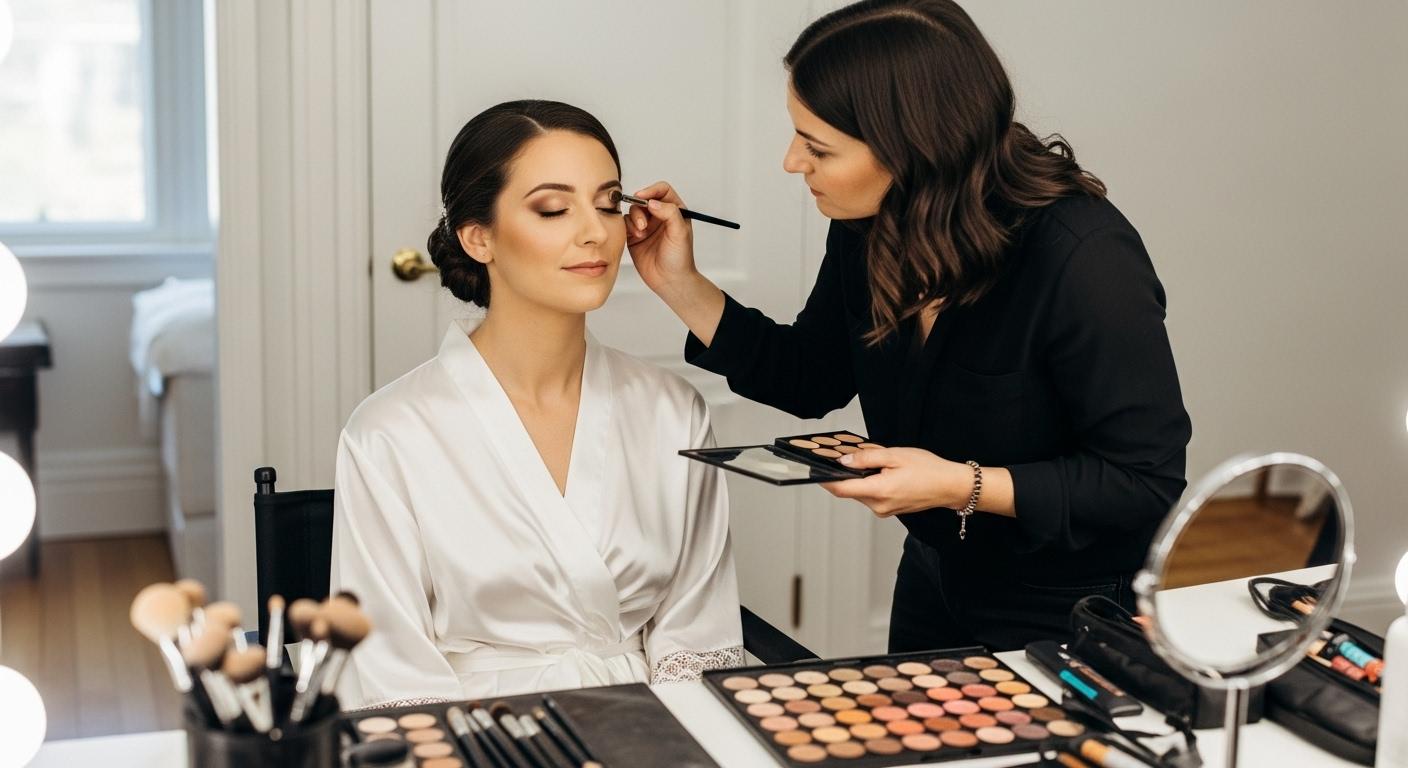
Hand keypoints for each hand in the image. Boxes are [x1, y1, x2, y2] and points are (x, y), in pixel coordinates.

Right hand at [624, 181, 696, 296]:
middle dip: (640, 208)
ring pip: (633, 211)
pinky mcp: (634, 236)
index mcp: (674, 211)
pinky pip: (625, 224)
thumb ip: (669, 212)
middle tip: (643, 224)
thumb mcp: (680, 232)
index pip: (662, 190)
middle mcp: (660, 216)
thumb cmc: (680, 258)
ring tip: (641, 233)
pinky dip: (627, 227)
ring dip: (634, 219)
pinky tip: (636, 237)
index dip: (651, 190)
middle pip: (644, 199)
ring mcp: (646, 226)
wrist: (671, 280)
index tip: (642, 197)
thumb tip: (651, 202)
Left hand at [819, 447, 974, 517]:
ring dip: (859, 479)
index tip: (815, 470)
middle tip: (846, 457)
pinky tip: (881, 473)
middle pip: (850, 491)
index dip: (825, 479)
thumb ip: (866, 459)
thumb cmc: (928, 469)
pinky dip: (869, 484)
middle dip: (845, 475)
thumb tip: (844, 461)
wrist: (951, 486)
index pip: (841, 489)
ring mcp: (884, 511)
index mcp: (879, 492)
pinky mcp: (889, 510)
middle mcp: (878, 506)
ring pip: (860, 493)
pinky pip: (871, 497)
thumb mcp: (895, 455)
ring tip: (872, 463)